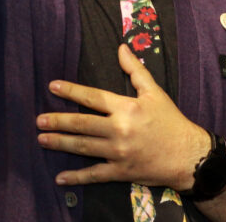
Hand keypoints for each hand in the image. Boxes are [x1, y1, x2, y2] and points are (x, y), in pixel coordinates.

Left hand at [37, 44, 210, 189]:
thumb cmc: (170, 121)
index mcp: (127, 107)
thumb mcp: (154, 92)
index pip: (93, 97)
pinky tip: (59, 177)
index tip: (53, 87)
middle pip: (82, 124)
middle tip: (39, 119)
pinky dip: (76, 177)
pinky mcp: (120, 172)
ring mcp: (118, 153)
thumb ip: (135, 70)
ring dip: (60, 143)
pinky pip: (94, 175)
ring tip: (42, 139)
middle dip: (58, 120)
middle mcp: (119, 130)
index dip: (71, 91)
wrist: (186, 155)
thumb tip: (121, 47)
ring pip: (83, 147)